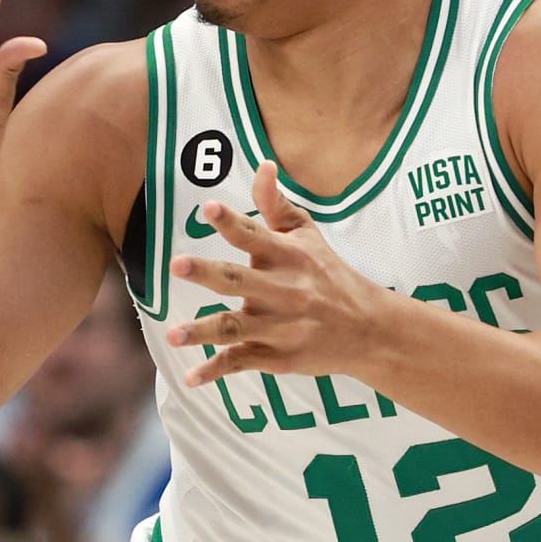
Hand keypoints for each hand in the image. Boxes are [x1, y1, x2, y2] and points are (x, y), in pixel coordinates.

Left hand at [166, 163, 385, 388]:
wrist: (368, 328)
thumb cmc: (329, 275)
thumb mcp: (308, 236)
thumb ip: (277, 204)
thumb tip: (262, 164)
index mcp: (288, 256)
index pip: (255, 235)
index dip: (231, 222)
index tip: (210, 208)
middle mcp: (282, 291)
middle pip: (239, 280)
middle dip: (207, 272)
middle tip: (176, 264)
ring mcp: (278, 326)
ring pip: (235, 327)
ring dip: (203, 331)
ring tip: (172, 334)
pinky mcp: (276, 355)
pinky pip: (241, 362)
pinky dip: (216, 371)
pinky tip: (191, 377)